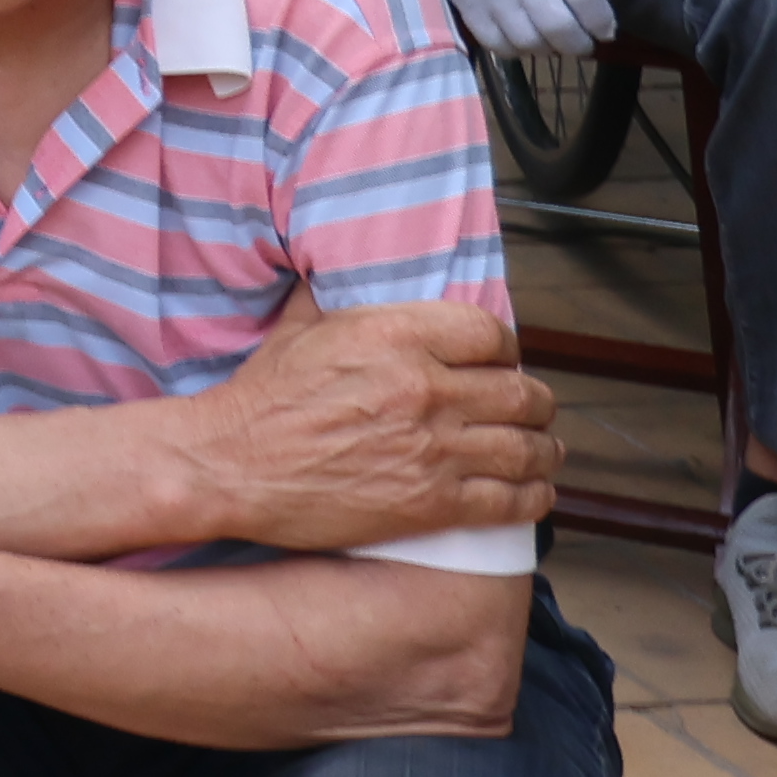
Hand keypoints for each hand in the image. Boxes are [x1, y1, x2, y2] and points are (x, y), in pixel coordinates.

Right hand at [187, 295, 560, 557]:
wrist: (231, 466)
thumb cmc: (261, 399)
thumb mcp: (300, 329)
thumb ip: (337, 300)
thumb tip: (340, 273)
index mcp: (397, 335)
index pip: (490, 334)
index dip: (507, 348)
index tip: (505, 361)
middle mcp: (426, 388)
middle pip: (521, 392)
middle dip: (536, 402)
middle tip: (532, 409)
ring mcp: (433, 449)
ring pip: (525, 448)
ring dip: (544, 450)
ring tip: (545, 451)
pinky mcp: (432, 503)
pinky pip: (510, 501)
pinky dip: (532, 498)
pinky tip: (533, 493)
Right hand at [400, 0, 620, 61]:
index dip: (602, 21)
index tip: (605, 29)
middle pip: (560, 27)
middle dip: (579, 44)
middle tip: (583, 43)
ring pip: (528, 41)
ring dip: (547, 48)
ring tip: (552, 41)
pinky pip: (493, 41)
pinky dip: (514, 49)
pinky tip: (521, 39)